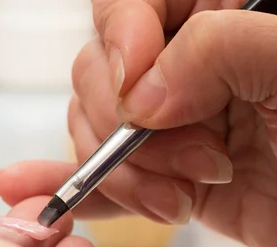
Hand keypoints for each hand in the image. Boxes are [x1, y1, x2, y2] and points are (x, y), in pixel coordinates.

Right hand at [0, 1, 276, 246]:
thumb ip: (221, 51)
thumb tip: (141, 90)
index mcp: (230, 13)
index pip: (134, 1)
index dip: (121, 36)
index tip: (139, 88)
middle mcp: (193, 63)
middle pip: (103, 70)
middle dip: (132, 126)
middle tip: (201, 156)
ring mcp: (177, 122)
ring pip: (99, 130)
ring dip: (128, 173)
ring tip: (185, 197)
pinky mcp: (169, 175)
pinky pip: (109, 178)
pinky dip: (82, 190)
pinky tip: (47, 197)